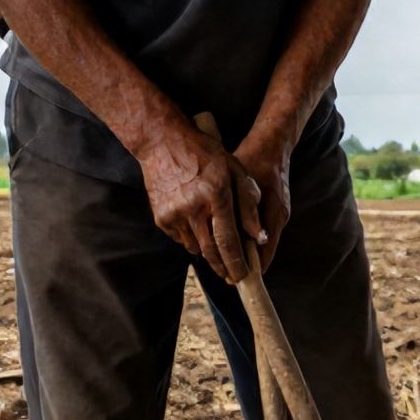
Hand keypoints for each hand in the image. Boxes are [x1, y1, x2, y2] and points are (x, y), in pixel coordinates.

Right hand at [124, 118, 261, 283]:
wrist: (161, 142)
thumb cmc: (205, 153)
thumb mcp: (235, 170)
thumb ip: (249, 203)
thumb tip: (259, 236)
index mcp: (216, 195)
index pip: (229, 241)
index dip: (236, 263)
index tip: (242, 277)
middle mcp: (193, 208)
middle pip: (211, 251)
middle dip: (223, 267)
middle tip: (231, 276)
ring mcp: (174, 214)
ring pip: (195, 247)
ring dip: (207, 251)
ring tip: (216, 248)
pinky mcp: (161, 217)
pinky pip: (180, 238)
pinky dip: (191, 238)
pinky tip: (197, 226)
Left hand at [236, 129, 292, 271]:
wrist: (273, 141)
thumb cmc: (256, 158)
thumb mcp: (243, 183)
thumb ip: (238, 209)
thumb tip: (228, 235)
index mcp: (275, 213)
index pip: (265, 252)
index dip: (251, 269)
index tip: (234, 280)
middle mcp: (280, 216)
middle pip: (263, 251)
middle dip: (245, 263)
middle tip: (225, 275)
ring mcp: (278, 212)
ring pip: (261, 241)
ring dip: (245, 250)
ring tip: (225, 262)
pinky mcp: (273, 207)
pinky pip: (260, 229)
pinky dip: (246, 237)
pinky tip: (231, 240)